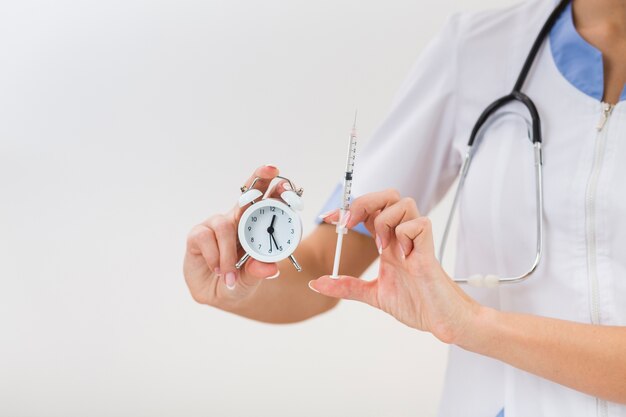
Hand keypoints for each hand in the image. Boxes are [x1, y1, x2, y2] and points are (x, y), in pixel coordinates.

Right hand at [183, 164, 283, 306]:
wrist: (218, 294)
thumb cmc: (240, 281)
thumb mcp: (252, 280)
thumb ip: (258, 272)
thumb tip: (270, 268)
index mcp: (254, 227)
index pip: (265, 203)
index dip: (273, 189)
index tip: (285, 183)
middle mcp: (235, 221)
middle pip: (247, 194)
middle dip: (259, 179)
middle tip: (270, 170)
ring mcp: (215, 226)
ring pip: (224, 224)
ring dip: (228, 252)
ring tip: (229, 272)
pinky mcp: (197, 235)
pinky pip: (205, 237)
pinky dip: (214, 257)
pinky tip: (217, 269)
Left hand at [310, 189, 478, 343]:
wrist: (443, 322)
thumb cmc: (418, 304)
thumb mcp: (373, 294)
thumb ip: (347, 287)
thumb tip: (316, 283)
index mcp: (388, 243)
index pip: (369, 211)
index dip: (348, 209)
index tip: (329, 218)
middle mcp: (402, 237)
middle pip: (388, 196)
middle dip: (365, 202)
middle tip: (350, 223)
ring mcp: (416, 242)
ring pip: (404, 203)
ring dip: (386, 220)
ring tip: (382, 246)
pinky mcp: (429, 252)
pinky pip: (420, 225)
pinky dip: (406, 235)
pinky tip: (404, 256)